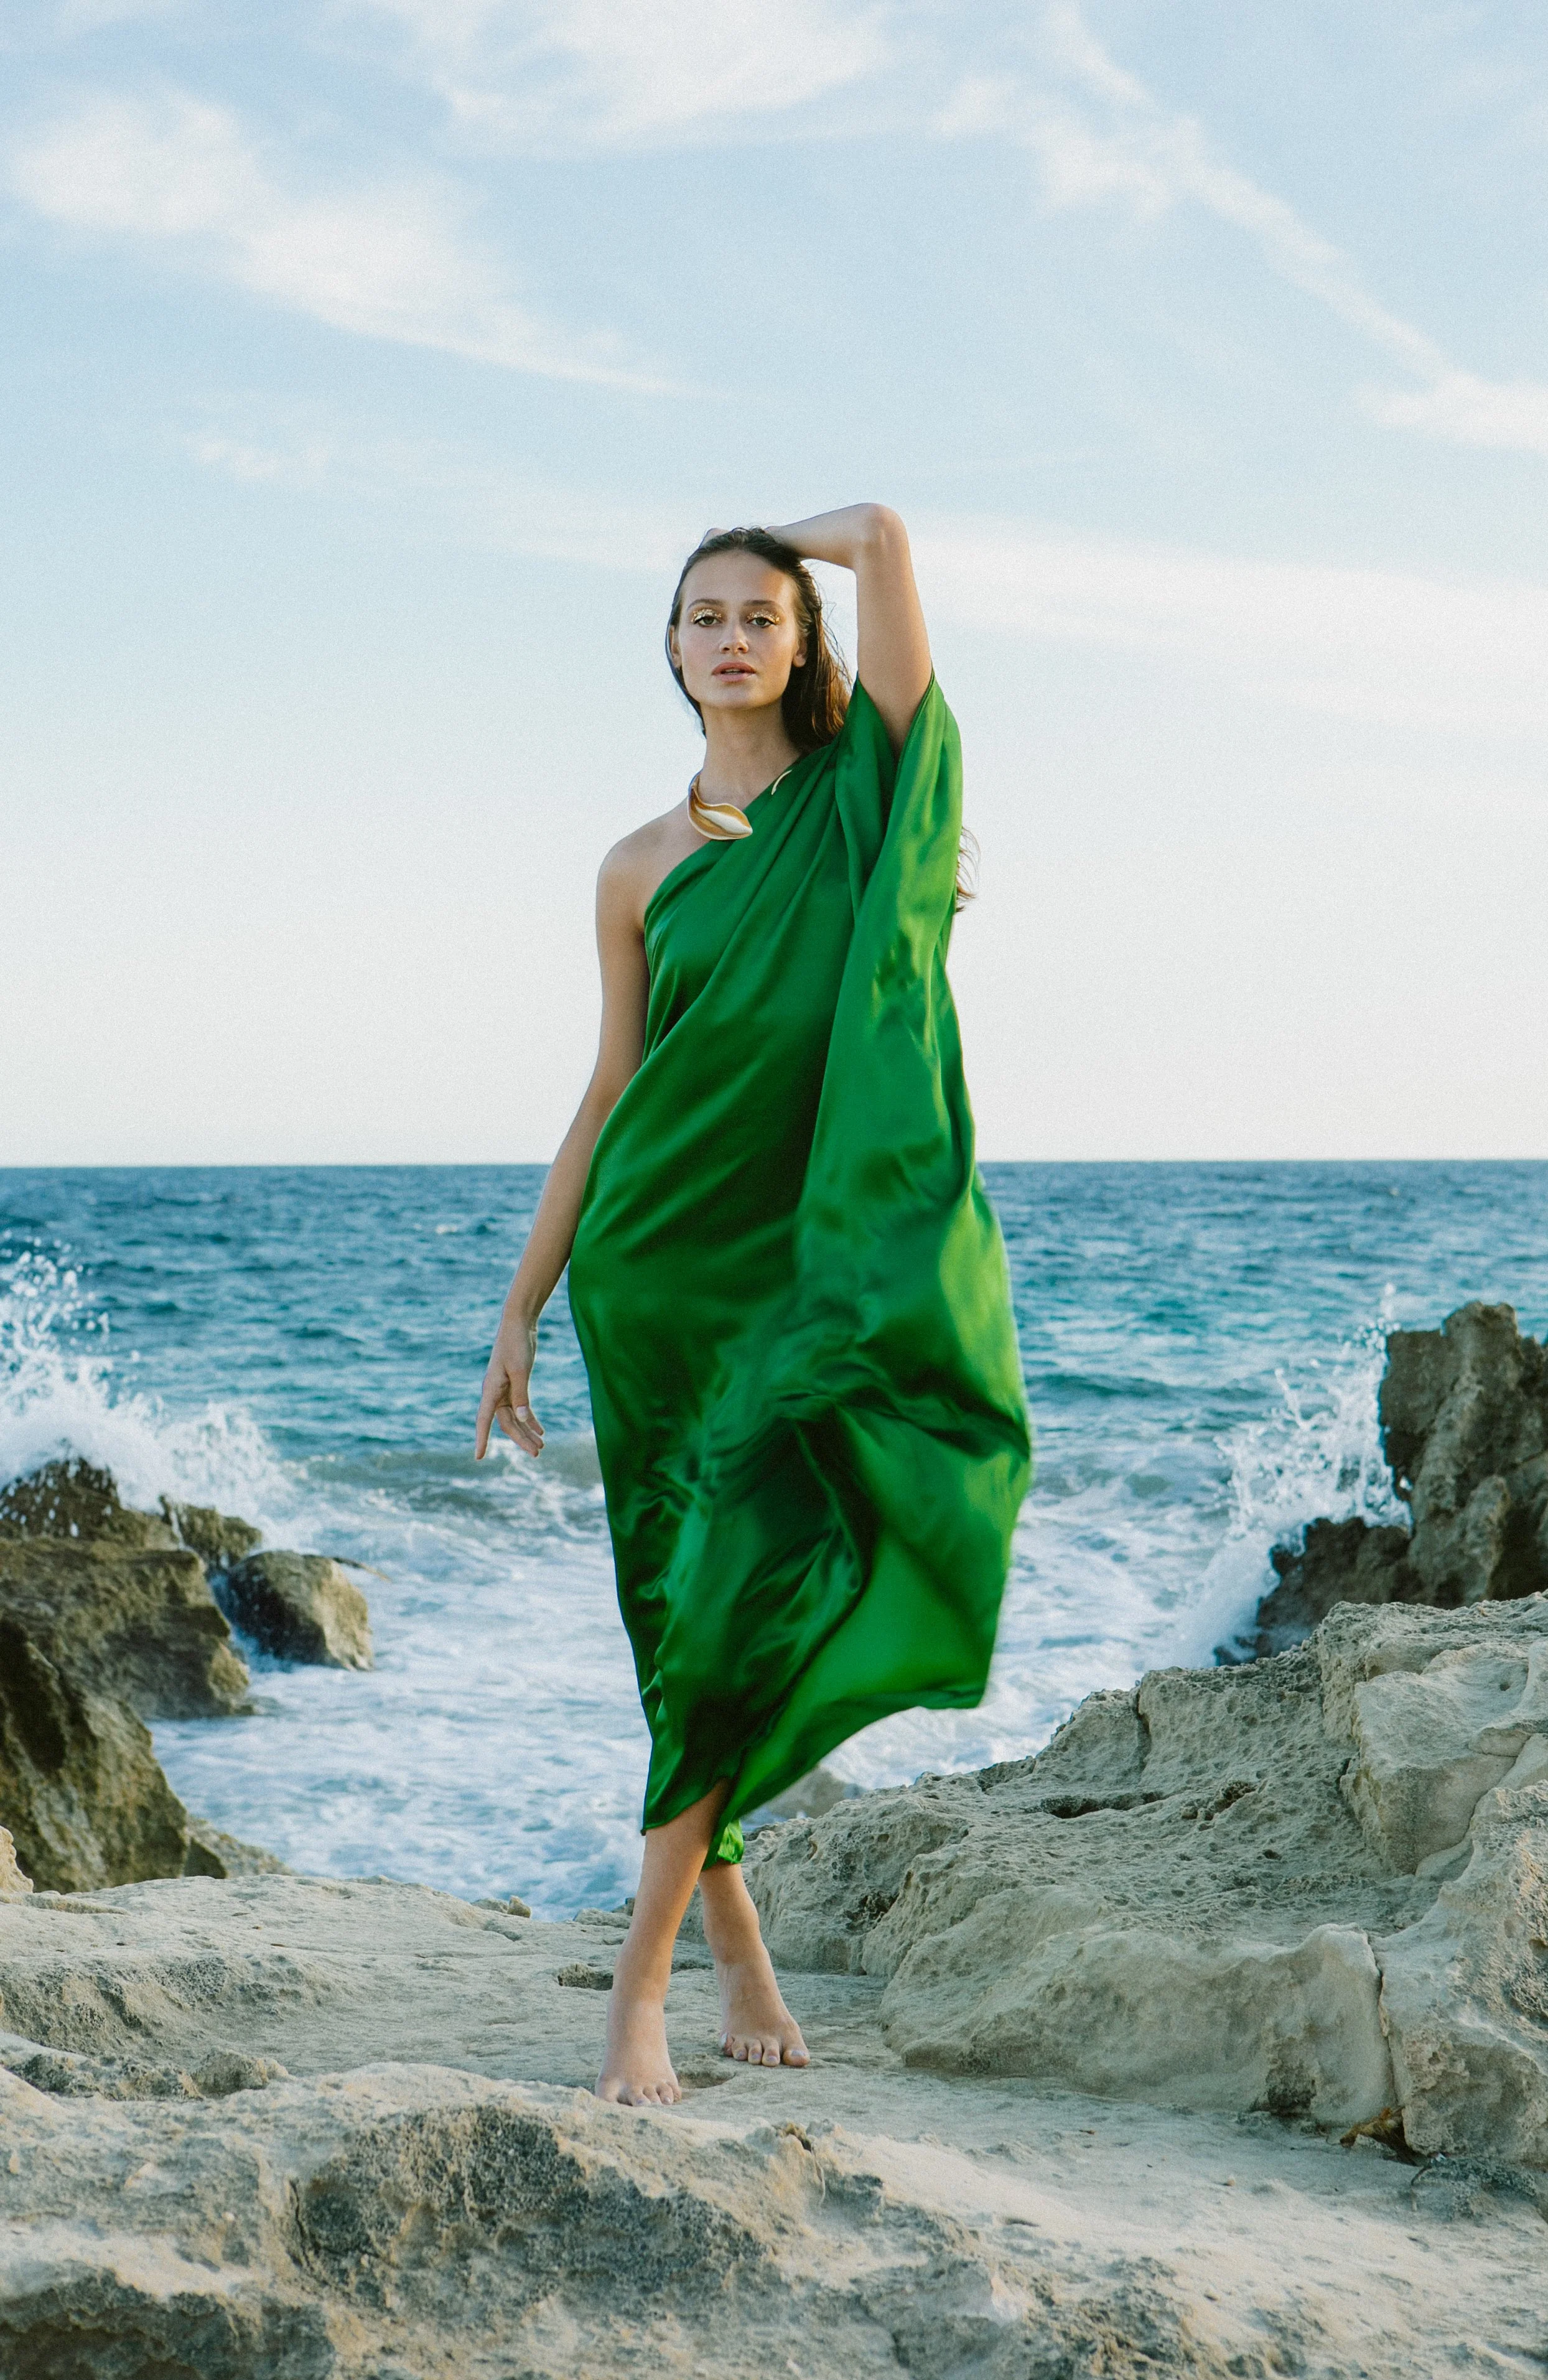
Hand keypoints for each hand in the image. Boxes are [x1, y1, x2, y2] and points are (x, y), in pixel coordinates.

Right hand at [475, 1313, 544, 1460]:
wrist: (519, 1323)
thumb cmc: (516, 1343)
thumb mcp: (520, 1370)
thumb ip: (521, 1395)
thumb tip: (522, 1419)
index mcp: (491, 1389)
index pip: (483, 1419)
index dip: (481, 1438)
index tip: (479, 1457)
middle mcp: (495, 1392)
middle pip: (506, 1423)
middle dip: (521, 1439)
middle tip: (537, 1454)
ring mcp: (504, 1389)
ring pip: (515, 1418)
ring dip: (527, 1431)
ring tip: (542, 1446)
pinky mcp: (515, 1385)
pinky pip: (521, 1408)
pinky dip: (530, 1419)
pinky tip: (541, 1430)